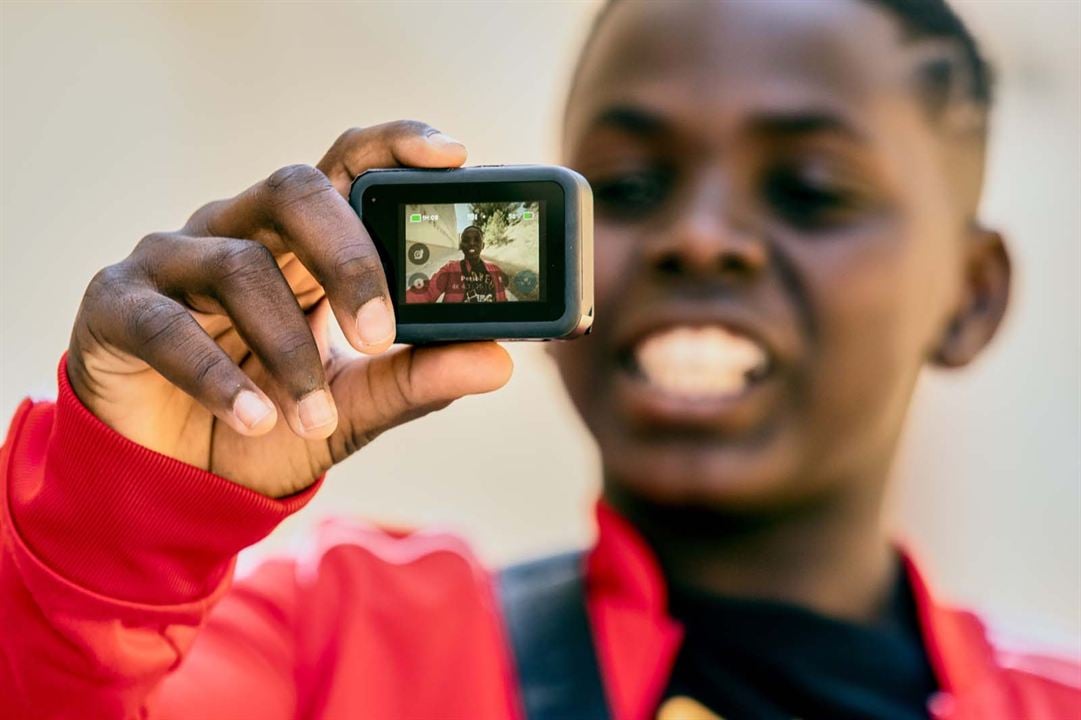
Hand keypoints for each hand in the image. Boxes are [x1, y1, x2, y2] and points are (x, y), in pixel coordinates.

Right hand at [67, 121, 512, 497]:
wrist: (176, 482)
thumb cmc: (269, 422)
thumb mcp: (353, 408)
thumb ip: (416, 379)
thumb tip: (499, 361)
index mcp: (303, 243)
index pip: (350, 166)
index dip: (396, 146)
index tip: (454, 156)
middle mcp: (240, 232)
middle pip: (297, 191)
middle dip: (349, 256)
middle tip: (380, 330)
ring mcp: (173, 262)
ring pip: (240, 265)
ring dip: (290, 350)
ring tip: (317, 417)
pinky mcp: (118, 307)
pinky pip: (168, 325)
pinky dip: (219, 376)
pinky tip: (256, 418)